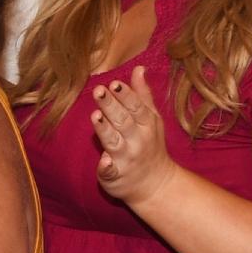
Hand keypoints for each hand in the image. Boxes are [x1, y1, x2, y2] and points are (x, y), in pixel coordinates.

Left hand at [91, 66, 178, 207]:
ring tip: (95, 116)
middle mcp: (137, 140)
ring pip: (114, 142)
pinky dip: (107, 167)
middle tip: (98, 90)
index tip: (114, 83)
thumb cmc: (150, 145)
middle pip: (123, 121)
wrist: (156, 185)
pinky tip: (103, 160)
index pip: (136, 107)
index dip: (125, 95)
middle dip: (110, 105)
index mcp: (146, 124)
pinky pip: (111, 172)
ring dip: (105, 130)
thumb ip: (142, 95)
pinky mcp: (116, 176)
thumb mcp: (151, 119)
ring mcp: (126, 159)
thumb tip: (138, 68)